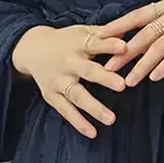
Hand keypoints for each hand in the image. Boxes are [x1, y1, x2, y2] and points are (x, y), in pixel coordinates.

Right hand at [11, 24, 128, 138]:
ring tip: (111, 119)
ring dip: (94, 108)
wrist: (31, 49)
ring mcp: (58, 80)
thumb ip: (105, 34)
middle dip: (104, 78)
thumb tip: (131, 29)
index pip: (95, 43)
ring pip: (77, 95)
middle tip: (122, 86)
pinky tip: (93, 133)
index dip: (109, 45)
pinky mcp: (51, 95)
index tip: (124, 47)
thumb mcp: (82, 31)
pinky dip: (78, 122)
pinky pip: (66, 111)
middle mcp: (68, 62)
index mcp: (77, 43)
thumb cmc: (67, 40)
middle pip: (87, 71)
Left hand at [102, 0, 163, 85]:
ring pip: (158, 46)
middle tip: (106, 67)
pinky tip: (154, 77)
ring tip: (129, 81)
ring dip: (141, 65)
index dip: (117, 27)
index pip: (137, 15)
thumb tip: (143, 34)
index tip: (98, 38)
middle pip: (144, 33)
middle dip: (123, 52)